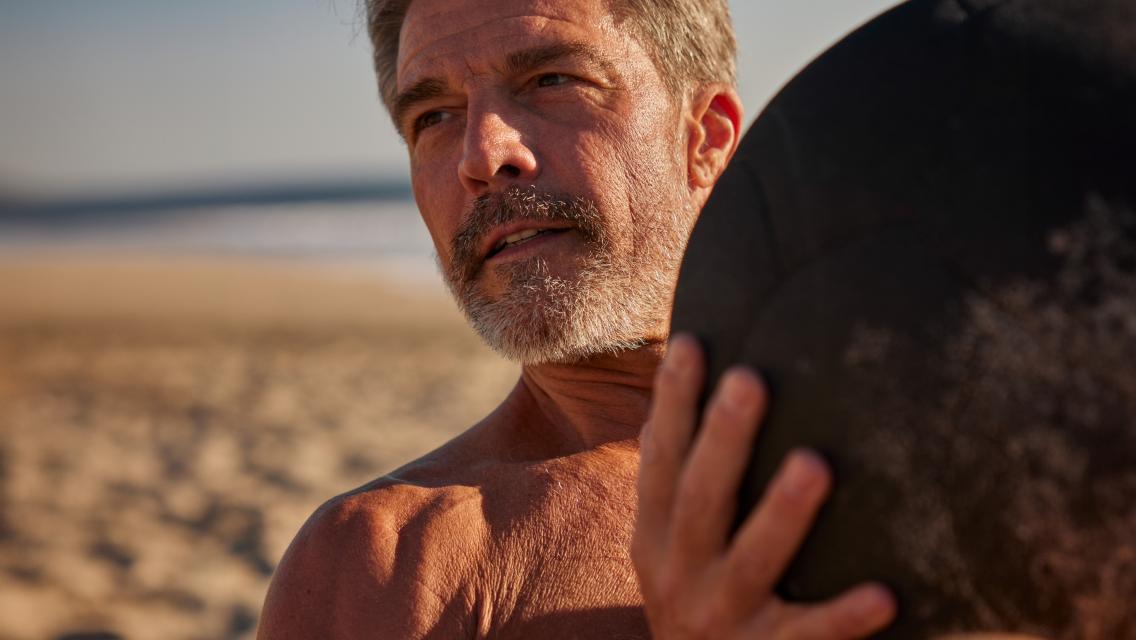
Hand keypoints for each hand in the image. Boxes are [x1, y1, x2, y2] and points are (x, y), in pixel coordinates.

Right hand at [633, 334, 895, 638]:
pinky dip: (842, 617)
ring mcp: (722, 616)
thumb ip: (666, 486)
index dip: (672, 403)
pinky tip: (884, 595)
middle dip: (723, 439)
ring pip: (753, 561)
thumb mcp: (661, 544)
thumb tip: (660, 411)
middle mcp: (681, 571)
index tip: (692, 344)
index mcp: (656, 534)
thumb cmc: (689, 594)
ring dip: (782, 514)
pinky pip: (807, 635)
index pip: (661, 458)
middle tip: (750, 380)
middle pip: (700, 498)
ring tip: (814, 465)